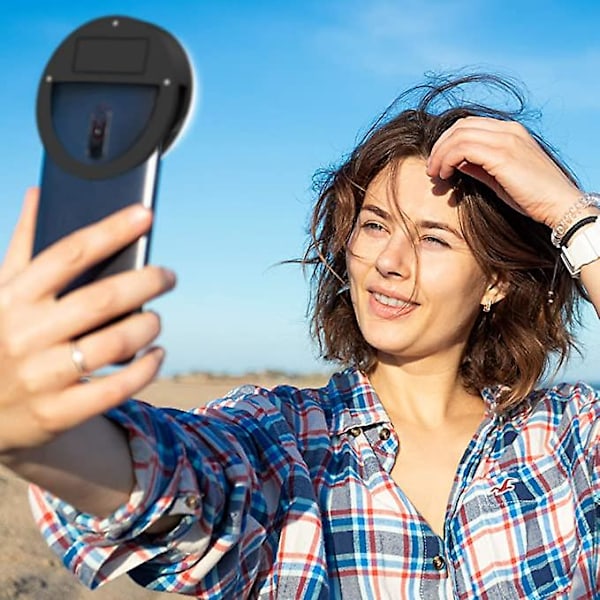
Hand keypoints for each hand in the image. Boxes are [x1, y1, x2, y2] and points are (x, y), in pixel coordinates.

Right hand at [0, 189, 174, 455]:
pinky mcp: (57, 413)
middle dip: (146, 281)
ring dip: (148, 325)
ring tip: (156, 318)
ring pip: (115, 343)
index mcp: (12, 298)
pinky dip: (147, 368)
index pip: (69, 253)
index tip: (144, 215)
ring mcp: (41, 376)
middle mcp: (25, 334)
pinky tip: (156, 354)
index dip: (111, 230)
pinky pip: (117, 389)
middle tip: (168, 276)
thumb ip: (23, 247)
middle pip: (103, 298)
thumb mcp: (0, 292)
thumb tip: (40, 194)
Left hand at [426, 116, 580, 228]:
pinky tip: (445, 175)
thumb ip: (478, 167)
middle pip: (460, 126)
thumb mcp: (499, 178)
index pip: (469, 125)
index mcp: (510, 131)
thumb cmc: (531, 196)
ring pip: (458, 135)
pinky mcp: (502, 154)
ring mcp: (506, 139)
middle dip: (440, 146)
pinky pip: (463, 148)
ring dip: (440, 154)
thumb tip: (457, 163)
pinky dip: (448, 160)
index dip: (448, 141)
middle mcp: (508, 130)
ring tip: (435, 175)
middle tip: (431, 169)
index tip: (438, 163)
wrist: (558, 204)